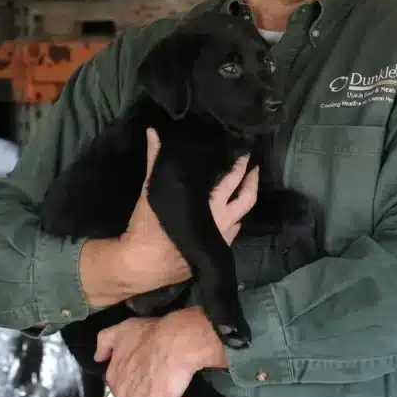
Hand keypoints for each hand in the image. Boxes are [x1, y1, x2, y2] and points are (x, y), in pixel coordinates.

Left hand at [94, 306, 226, 396]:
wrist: (174, 343)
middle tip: (159, 384)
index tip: (146, 375)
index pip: (121, 388)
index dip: (135, 382)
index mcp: (113, 377)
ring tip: (170, 393)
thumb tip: (98, 358)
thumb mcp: (123, 330)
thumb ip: (105, 342)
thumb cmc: (150, 335)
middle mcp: (121, 395)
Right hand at [118, 128, 258, 293]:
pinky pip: (234, 231)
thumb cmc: (148, 227)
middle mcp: (223, 221)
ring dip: (245, 199)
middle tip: (252, 163)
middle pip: (247, 196)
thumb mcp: (152, 190)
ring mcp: (223, 238)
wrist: (144, 265)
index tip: (245, 150)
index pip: (234, 179)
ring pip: (243, 215)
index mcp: (211, 204)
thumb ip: (155, 159)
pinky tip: (231, 212)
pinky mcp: (217, 251)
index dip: (241, 164)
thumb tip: (153, 131)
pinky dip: (235, 218)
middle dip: (251, 178)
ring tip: (245, 184)